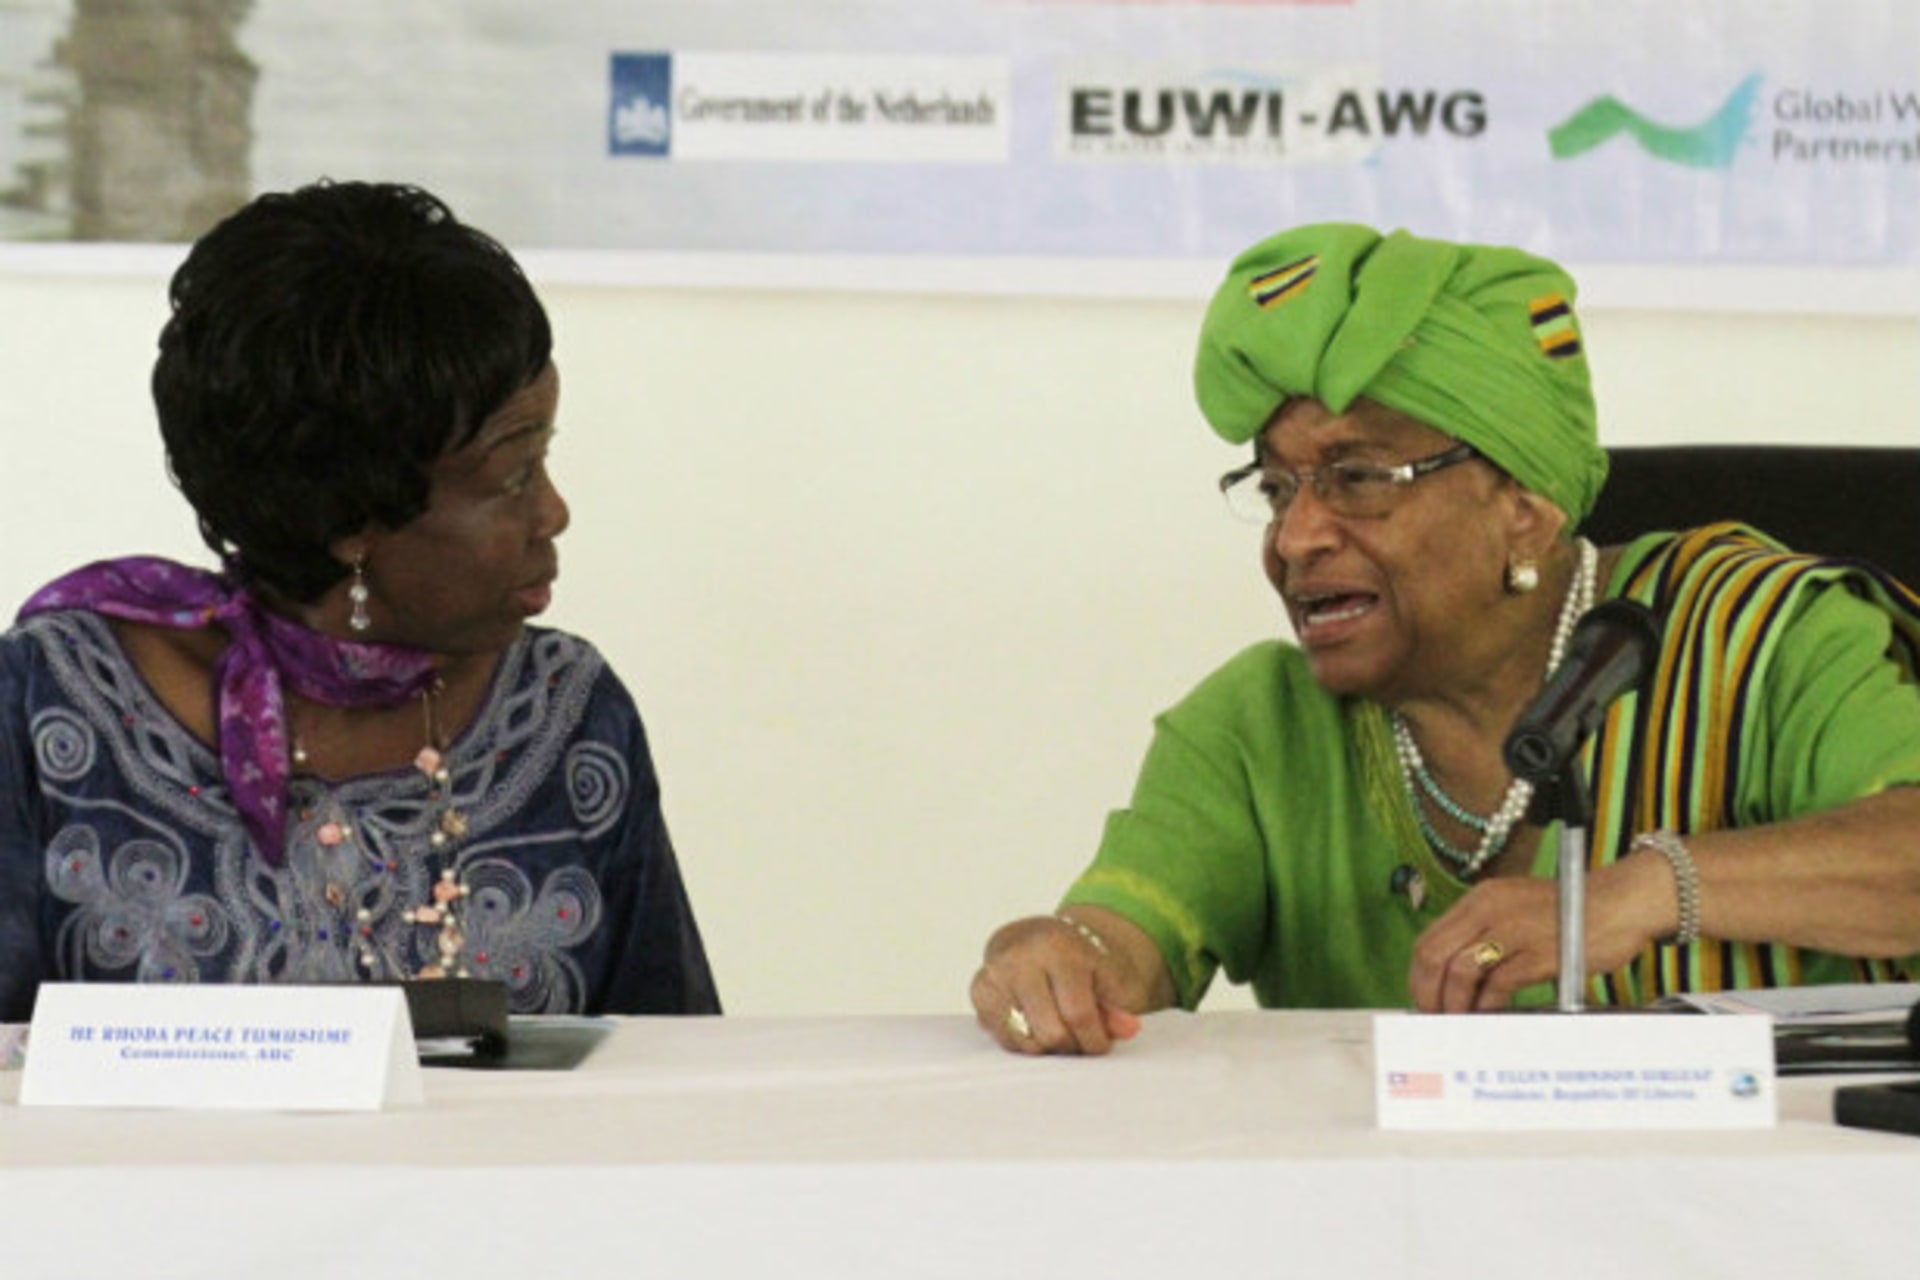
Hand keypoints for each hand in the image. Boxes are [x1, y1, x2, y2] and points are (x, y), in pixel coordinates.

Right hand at [969, 911, 1153, 1055]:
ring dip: (1047, 1047)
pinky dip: (1025, 1042)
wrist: (1032, 936)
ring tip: (1058, 1029)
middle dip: (1071, 1046)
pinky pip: (1006, 1039)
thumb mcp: (1102, 972)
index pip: (1077, 1012)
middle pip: (1050, 1032)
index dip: (1094, 1039)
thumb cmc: (1072, 957)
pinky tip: (1035, 1024)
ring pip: (1026, 1041)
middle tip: (1079, 1040)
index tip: (1099, 1045)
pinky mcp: (979, 991)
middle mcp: (1019, 958)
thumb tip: (1128, 1029)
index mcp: (1056, 947)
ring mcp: (994, 975)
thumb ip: (1114, 1004)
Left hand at [1407, 855, 1672, 1012]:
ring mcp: (1512, 930)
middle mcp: (1489, 910)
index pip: (1429, 939)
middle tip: (1433, 1017)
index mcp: (1480, 899)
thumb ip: (1486, 934)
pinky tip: (1489, 1016)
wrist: (1620, 903)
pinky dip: (1487, 1005)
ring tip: (1458, 1022)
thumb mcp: (1516, 910)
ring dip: (1453, 1003)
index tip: (1423, 999)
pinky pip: (1497, 984)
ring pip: (1459, 971)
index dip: (1419, 975)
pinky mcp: (1538, 953)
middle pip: (1434, 955)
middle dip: (1427, 993)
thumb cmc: (1572, 912)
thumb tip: (1458, 975)